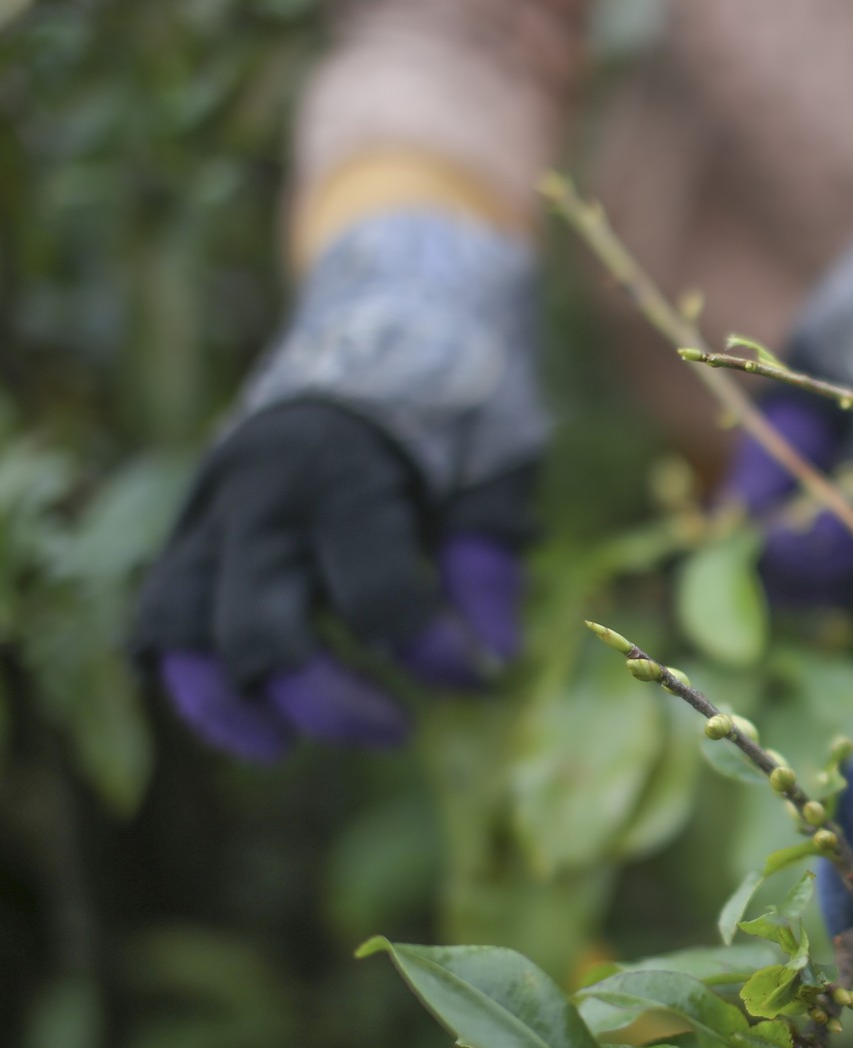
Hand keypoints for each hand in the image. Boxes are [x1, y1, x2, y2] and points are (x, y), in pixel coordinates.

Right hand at [134, 212, 544, 761]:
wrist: (390, 302)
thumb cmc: (459, 389)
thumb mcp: (499, 458)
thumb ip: (489, 555)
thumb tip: (493, 656)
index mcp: (346, 468)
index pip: (376, 594)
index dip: (432, 654)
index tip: (480, 677)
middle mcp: (262, 491)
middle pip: (258, 632)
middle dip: (328, 701)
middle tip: (397, 728)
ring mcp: (213, 507)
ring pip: (180, 632)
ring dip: (226, 706)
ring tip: (285, 744)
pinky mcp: (193, 523)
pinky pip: (157, 614)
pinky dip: (186, 671)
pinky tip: (244, 711)